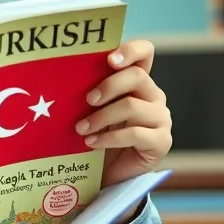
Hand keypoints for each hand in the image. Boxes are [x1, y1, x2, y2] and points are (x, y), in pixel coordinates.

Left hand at [76, 40, 172, 189]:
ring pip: (132, 106)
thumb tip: (61, 78)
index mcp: (137, 81)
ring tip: (80, 129)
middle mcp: (153, 95)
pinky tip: (92, 143)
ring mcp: (161, 118)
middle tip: (87, 100)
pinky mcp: (162, 141)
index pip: (145, 53)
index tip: (110, 60)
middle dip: (108, 86)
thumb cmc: (98, 134)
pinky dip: (109, 138)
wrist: (109, 173)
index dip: (131, 50)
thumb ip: (91, 92)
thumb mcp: (92, 110)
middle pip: (137, 77)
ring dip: (101, 117)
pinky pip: (136, 133)